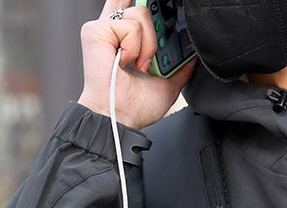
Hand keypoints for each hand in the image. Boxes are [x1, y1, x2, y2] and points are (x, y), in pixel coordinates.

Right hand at [77, 0, 196, 129]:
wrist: (121, 118)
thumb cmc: (134, 107)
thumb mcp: (166, 85)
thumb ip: (179, 68)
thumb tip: (191, 58)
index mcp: (126, 39)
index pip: (135, 5)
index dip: (147, 4)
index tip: (162, 7)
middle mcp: (114, 30)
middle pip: (140, 4)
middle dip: (153, 27)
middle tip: (150, 57)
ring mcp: (104, 28)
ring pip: (141, 13)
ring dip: (148, 46)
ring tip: (138, 65)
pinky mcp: (96, 31)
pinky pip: (130, 26)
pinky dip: (135, 48)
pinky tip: (125, 63)